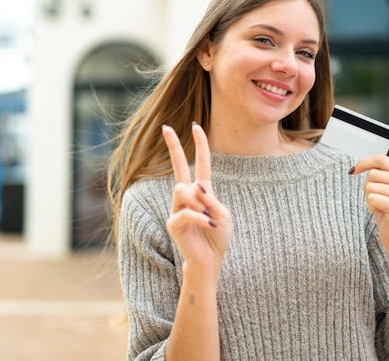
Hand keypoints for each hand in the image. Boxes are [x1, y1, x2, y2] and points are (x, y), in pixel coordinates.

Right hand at [162, 123, 230, 273]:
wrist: (210, 260)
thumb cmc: (217, 237)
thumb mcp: (223, 215)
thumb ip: (211, 200)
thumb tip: (194, 190)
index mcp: (202, 191)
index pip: (200, 164)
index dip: (199, 145)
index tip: (196, 126)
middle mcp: (186, 197)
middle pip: (178, 167)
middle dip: (173, 146)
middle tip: (165, 127)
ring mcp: (177, 208)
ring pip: (184, 190)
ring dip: (200, 204)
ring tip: (208, 220)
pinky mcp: (173, 223)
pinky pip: (187, 213)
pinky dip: (201, 219)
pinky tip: (209, 226)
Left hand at [351, 155, 388, 251]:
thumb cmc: (388, 211)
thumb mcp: (384, 188)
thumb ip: (378, 173)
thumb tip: (356, 166)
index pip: (381, 159)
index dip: (364, 162)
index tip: (354, 170)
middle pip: (373, 173)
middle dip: (368, 187)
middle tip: (378, 199)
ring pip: (370, 186)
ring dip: (369, 197)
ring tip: (380, 206)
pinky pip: (371, 198)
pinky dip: (371, 206)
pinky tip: (381, 212)